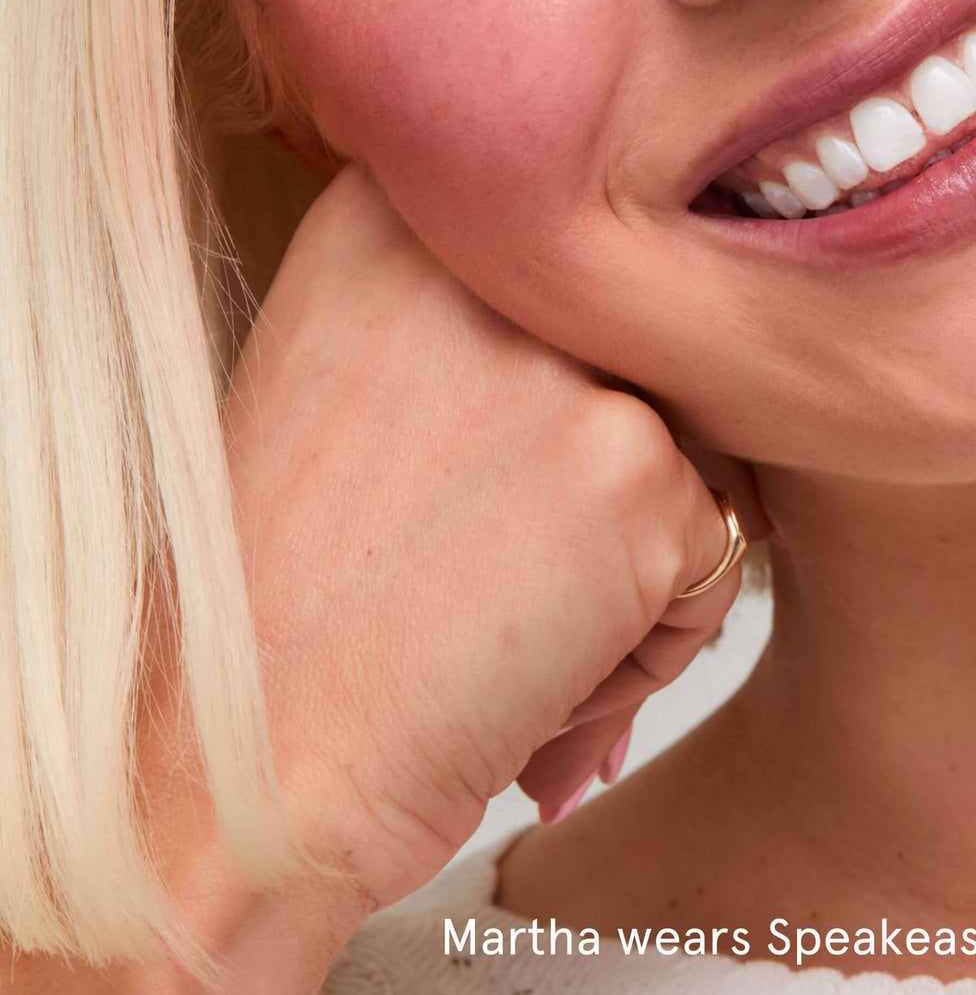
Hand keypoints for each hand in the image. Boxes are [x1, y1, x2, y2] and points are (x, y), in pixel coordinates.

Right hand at [223, 161, 763, 918]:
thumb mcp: (346, 381)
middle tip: (473, 574)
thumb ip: (481, 316)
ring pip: (690, 453)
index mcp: (392, 215)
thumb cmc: (290, 609)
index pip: (569, 280)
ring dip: (630, 562)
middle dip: (593, 478)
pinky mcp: (633, 460)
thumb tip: (656, 310)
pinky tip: (533, 686)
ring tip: (498, 635)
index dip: (548, 395)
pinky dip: (649, 644)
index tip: (466, 483)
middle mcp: (476, 256)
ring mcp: (557, 354)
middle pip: (637, 357)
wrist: (240, 779)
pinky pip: (716, 551)